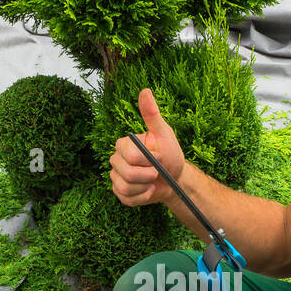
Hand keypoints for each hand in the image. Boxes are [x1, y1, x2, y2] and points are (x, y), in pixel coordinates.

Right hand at [110, 88, 183, 206]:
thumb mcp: (164, 134)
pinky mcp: (120, 192)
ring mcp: (116, 177)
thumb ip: (152, 115)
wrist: (174, 179)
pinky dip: (142, 197)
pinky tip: (149, 191)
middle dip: (148, 175)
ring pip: (125, 187)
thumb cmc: (170, 154)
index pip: (129, 155)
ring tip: (153, 181)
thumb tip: (145, 91)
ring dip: (145, 187)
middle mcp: (116, 160)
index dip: (147, 160)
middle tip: (157, 172)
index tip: (158, 158)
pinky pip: (126, 199)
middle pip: (126, 173)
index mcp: (124, 145)